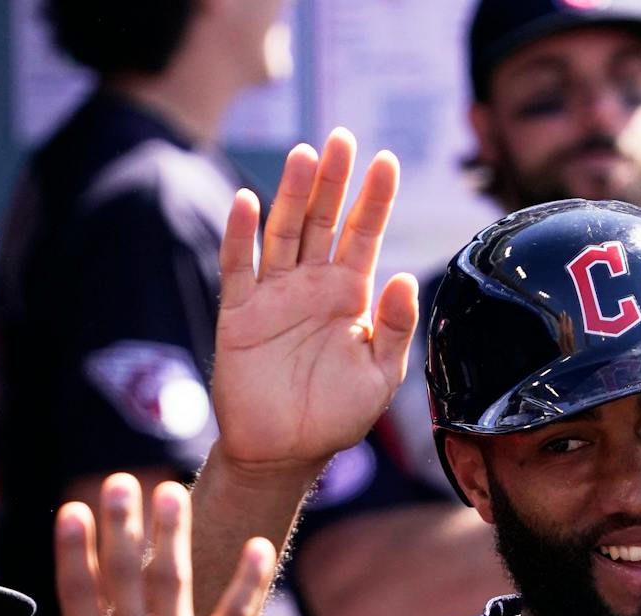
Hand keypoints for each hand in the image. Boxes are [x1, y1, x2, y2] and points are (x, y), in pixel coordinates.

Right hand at [0, 474, 274, 615]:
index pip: (80, 598)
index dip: (76, 552)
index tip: (74, 510)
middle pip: (125, 579)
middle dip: (123, 527)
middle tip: (123, 482)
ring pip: (174, 588)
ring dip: (172, 537)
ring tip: (173, 492)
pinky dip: (247, 582)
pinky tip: (259, 546)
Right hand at [212, 129, 418, 478]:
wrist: (286, 452)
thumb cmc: (336, 415)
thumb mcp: (379, 375)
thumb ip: (393, 327)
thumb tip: (401, 276)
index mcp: (350, 296)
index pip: (364, 235)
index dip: (374, 198)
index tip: (387, 160)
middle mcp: (313, 286)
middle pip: (323, 220)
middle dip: (333, 180)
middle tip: (343, 137)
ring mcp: (275, 296)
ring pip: (283, 232)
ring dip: (291, 194)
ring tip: (305, 155)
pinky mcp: (240, 314)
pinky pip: (239, 267)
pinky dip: (241, 236)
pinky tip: (247, 202)